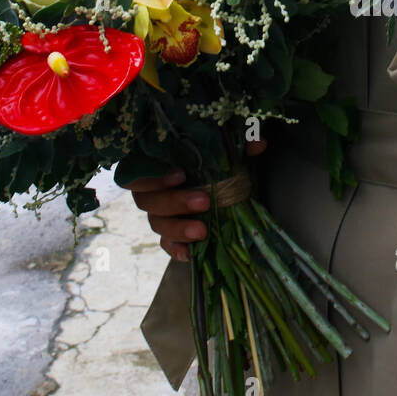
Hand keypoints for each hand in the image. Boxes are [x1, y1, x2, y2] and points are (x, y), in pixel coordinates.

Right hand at [121, 139, 267, 260]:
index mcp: (155, 166)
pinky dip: (176, 249)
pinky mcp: (171, 233)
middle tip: (204, 202)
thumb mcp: (225, 147)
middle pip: (148, 201)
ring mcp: (159, 214)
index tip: (181, 175)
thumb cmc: (213, 158)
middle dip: (175, 202)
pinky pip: (166, 244)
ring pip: (157, 224)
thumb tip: (258, 144)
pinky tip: (190, 253)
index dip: (153, 177)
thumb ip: (239, 142)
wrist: (223, 180)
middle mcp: (152, 191)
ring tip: (202, 231)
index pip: (138, 174)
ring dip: (178, 228)